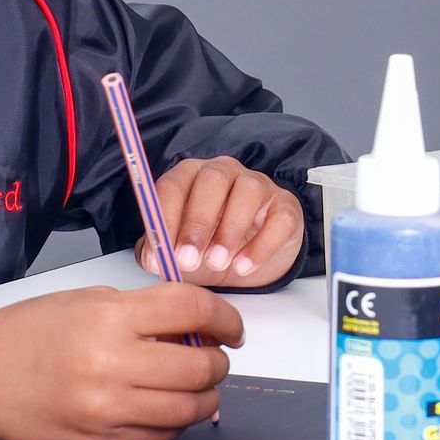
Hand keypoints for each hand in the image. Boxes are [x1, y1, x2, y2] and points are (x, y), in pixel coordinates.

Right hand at [0, 283, 240, 439]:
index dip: (226, 316)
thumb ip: (142, 311)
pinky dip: (176, 421)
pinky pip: (161, 435)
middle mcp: (112, 362)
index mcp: (109, 316)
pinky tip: (167, 405)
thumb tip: (193, 327)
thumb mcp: (87, 299)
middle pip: (200, 364)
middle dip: (219, 359)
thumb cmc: (26, 331)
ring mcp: (107, 407)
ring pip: (189, 408)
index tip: (231, 326)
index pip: (193, 310)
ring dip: (206, 395)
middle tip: (215, 354)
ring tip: (198, 384)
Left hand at [137, 156, 304, 286]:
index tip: (160, 250)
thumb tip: (153, 258)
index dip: (164, 217)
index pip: (173, 185)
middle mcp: (223, 172)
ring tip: (218, 263)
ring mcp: (258, 185)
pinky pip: (278, 219)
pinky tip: (244, 267)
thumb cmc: (209, 245)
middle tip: (188, 259)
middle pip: (211, 181)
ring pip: (247, 192)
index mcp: (190, 176)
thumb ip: (162, 250)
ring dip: (229, 230)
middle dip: (197, 222)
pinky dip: (261, 245)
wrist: (252, 255)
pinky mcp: (285, 206)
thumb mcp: (180, 248)